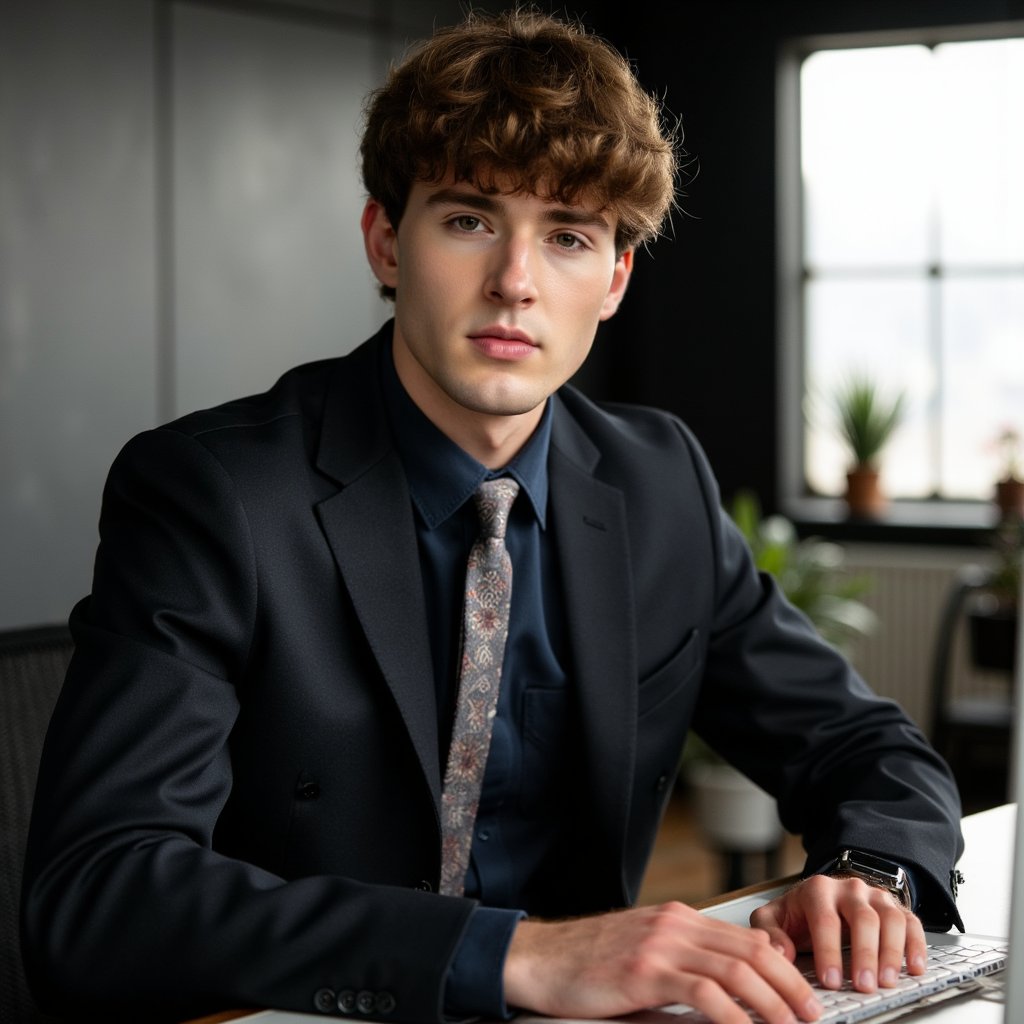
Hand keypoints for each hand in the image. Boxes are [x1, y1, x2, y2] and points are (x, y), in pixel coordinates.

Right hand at [503, 901, 822, 1023]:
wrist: (541, 959)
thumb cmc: (589, 960)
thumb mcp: (646, 952)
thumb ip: (687, 960)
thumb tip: (733, 986)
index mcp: (679, 917)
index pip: (747, 937)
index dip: (784, 967)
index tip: (805, 995)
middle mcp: (676, 923)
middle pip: (752, 949)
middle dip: (791, 985)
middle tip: (813, 1015)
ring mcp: (661, 944)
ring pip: (736, 967)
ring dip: (772, 1002)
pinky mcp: (645, 969)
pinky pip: (703, 991)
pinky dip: (734, 1015)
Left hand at [750, 874, 927, 993]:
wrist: (823, 896)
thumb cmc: (799, 913)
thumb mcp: (774, 918)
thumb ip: (769, 932)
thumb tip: (780, 952)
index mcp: (817, 890)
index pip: (825, 919)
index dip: (828, 951)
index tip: (831, 980)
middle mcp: (848, 888)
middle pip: (862, 917)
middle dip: (864, 954)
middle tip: (863, 985)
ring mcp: (875, 896)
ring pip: (890, 918)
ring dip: (891, 952)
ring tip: (887, 982)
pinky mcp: (895, 908)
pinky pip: (911, 922)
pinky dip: (917, 945)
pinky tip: (915, 968)